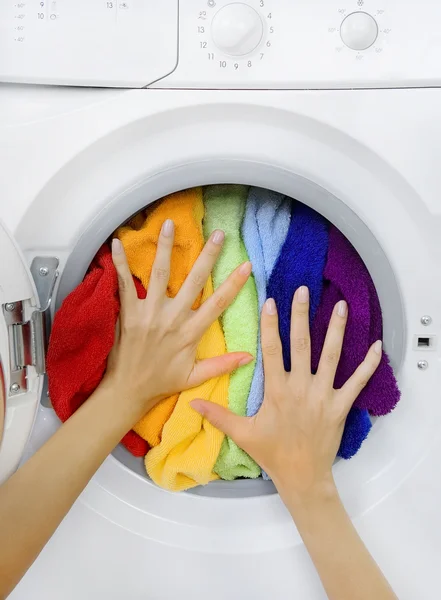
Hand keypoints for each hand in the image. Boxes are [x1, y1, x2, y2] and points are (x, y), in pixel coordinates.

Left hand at [102, 220, 252, 417]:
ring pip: (159, 274)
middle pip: (193, 281)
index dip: (234, 283)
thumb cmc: (162, 382)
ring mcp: (149, 313)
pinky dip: (119, 264)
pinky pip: (124, 284)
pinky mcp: (128, 313)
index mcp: (190, 333)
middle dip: (208, 256)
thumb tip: (250, 356)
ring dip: (165, 248)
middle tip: (219, 234)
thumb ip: (222, 364)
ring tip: (169, 225)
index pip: (218, 303)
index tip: (246, 265)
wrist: (128, 390)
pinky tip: (116, 243)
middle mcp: (172, 319)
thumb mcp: (195, 376)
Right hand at [192, 285, 381, 502]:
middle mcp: (301, 387)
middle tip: (303, 291)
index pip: (272, 350)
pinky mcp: (341, 406)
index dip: (270, 324)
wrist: (303, 477)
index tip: (270, 302)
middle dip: (301, 315)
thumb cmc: (273, 454)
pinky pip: (358, 382)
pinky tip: (378, 345)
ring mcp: (323, 395)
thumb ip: (218, 414)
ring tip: (341, 306)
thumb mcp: (242, 433)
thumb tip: (192, 402)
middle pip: (301, 344)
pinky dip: (369, 364)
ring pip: (331, 356)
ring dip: (336, 329)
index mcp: (277, 390)